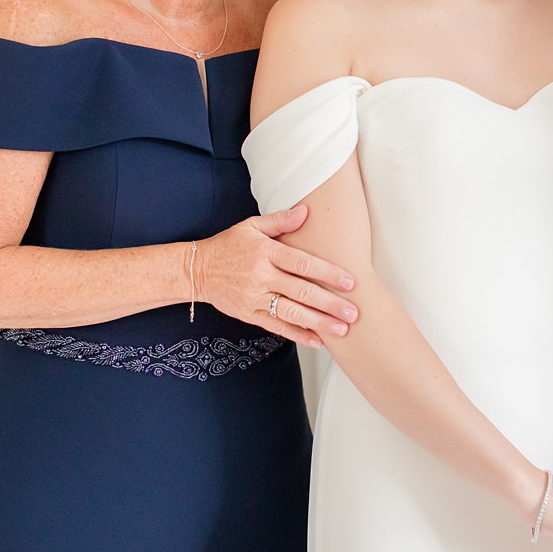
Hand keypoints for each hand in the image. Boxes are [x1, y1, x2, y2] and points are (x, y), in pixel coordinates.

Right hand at [197, 205, 357, 347]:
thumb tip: (306, 210)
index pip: (301, 263)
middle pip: (300, 292)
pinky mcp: (249, 314)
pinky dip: (298, 334)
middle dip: (330, 303)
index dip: (327, 273)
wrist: (198, 270)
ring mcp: (254, 298)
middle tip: (354, 312)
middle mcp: (261, 277)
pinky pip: (276, 326)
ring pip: (291, 313)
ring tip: (342, 329)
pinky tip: (318, 341)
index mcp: (265, 252)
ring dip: (319, 323)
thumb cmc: (229, 245)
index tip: (350, 282)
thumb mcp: (252, 226)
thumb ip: (280, 220)